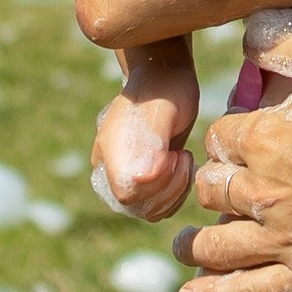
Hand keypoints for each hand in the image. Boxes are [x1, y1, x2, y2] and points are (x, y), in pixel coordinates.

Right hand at [92, 76, 198, 222]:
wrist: (165, 81)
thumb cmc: (166, 90)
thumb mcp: (163, 109)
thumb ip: (151, 142)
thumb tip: (142, 179)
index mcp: (108, 149)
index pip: (126, 193)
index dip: (156, 184)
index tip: (173, 155)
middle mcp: (110, 167)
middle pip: (135, 206)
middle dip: (168, 188)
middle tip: (181, 156)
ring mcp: (123, 176)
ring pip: (146, 210)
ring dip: (174, 192)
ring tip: (182, 159)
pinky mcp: (140, 183)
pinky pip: (155, 208)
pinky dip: (175, 195)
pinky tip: (182, 169)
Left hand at [176, 22, 291, 291]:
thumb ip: (284, 38)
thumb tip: (246, 27)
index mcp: (263, 139)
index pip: (218, 139)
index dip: (227, 138)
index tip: (239, 141)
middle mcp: (264, 193)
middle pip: (212, 192)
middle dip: (212, 186)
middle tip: (219, 189)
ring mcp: (285, 239)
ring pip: (217, 245)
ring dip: (195, 244)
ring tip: (184, 246)